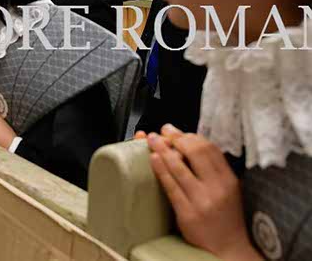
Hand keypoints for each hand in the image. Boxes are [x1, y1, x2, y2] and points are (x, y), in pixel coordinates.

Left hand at [147, 128, 261, 260]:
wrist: (228, 249)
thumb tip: (190, 144)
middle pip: (195, 152)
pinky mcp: (187, 213)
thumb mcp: (228, 190)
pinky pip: (171, 186)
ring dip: (163, 149)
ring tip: (151, 140)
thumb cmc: (225, 218)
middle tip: (162, 132)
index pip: (210, 148)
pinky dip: (161, 169)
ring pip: (180, 167)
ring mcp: (202, 201)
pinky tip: (153, 159)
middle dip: (175, 138)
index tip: (176, 131)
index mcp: (229, 180)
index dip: (190, 135)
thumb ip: (213, 169)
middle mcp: (217, 188)